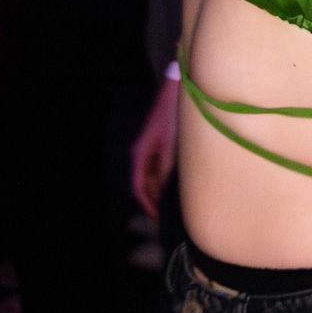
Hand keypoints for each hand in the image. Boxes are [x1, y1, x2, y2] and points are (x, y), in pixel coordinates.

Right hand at [130, 72, 179, 221]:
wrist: (173, 92)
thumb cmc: (170, 118)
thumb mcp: (170, 147)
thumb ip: (166, 171)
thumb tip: (164, 192)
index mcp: (138, 155)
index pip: (138, 188)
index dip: (147, 206)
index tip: (157, 220)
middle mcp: (139, 154)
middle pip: (142, 185)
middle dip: (152, 202)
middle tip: (165, 217)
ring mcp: (146, 149)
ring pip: (149, 177)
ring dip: (156, 191)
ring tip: (169, 206)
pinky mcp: (154, 144)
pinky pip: (154, 168)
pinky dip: (160, 179)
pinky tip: (171, 186)